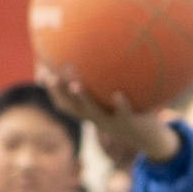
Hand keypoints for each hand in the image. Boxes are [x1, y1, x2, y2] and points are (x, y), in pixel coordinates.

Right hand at [39, 65, 179, 166]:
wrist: (149, 138)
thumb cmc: (130, 112)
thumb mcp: (117, 99)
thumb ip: (108, 81)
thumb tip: (106, 53)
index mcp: (91, 112)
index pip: (65, 103)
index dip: (52, 90)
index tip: (43, 72)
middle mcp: (96, 118)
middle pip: (73, 107)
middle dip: (60, 92)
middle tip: (51, 76)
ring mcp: (111, 122)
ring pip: (93, 112)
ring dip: (83, 99)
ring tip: (76, 85)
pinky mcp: (129, 123)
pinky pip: (123, 114)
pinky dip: (121, 105)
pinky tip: (119, 94)